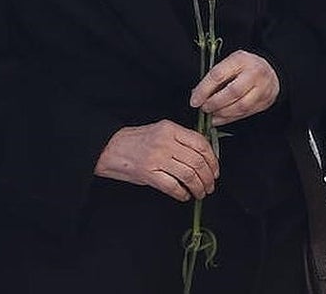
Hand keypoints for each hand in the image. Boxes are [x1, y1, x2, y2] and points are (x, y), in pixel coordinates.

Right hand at [94, 120, 217, 201]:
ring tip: (201, 192)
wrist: (110, 147)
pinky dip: (182, 193)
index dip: (212, 159)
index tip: (215, 169)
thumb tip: (203, 156)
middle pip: (197, 161)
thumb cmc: (137, 140)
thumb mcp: (161, 131)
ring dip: (198, 187)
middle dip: (208, 177)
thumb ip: (181, 140)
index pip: (200, 143)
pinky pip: (172, 186)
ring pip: (188, 175)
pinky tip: (185, 195)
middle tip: (210, 185)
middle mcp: (166, 142)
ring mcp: (157, 159)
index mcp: (171, 129)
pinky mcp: (148, 174)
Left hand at [190, 50, 279, 126]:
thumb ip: (216, 76)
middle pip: (232, 92)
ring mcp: (262, 89)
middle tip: (204, 108)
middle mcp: (254, 74)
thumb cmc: (245, 66)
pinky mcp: (264, 102)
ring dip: (222, 113)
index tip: (194, 101)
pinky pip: (244, 114)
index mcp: (241, 60)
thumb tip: (197, 94)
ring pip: (240, 106)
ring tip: (211, 114)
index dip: (204, 90)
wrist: (272, 71)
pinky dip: (229, 119)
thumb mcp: (231, 62)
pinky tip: (219, 119)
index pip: (219, 75)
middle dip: (214, 103)